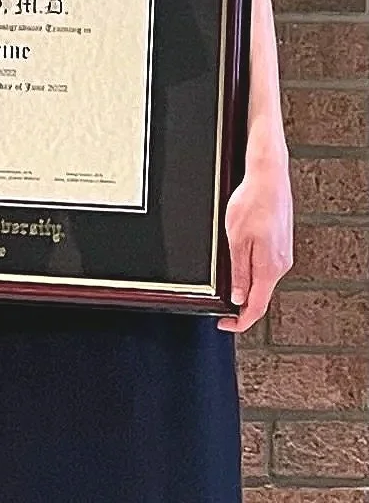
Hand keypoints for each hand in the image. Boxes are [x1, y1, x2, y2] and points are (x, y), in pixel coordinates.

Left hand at [218, 152, 293, 332]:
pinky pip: (265, 266)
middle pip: (260, 295)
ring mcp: (283, 254)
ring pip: (262, 280)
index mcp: (270, 268)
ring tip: (226, 277)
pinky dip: (251, 270)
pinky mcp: (280, 244)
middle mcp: (281, 264)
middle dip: (240, 303)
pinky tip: (240, 259)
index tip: (225, 325)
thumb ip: (239, 273)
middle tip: (219, 303)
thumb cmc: (252, 203)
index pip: (257, 308)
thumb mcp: (236, 241)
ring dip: (245, 284)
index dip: (240, 322)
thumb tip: (239, 299)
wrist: (269, 178)